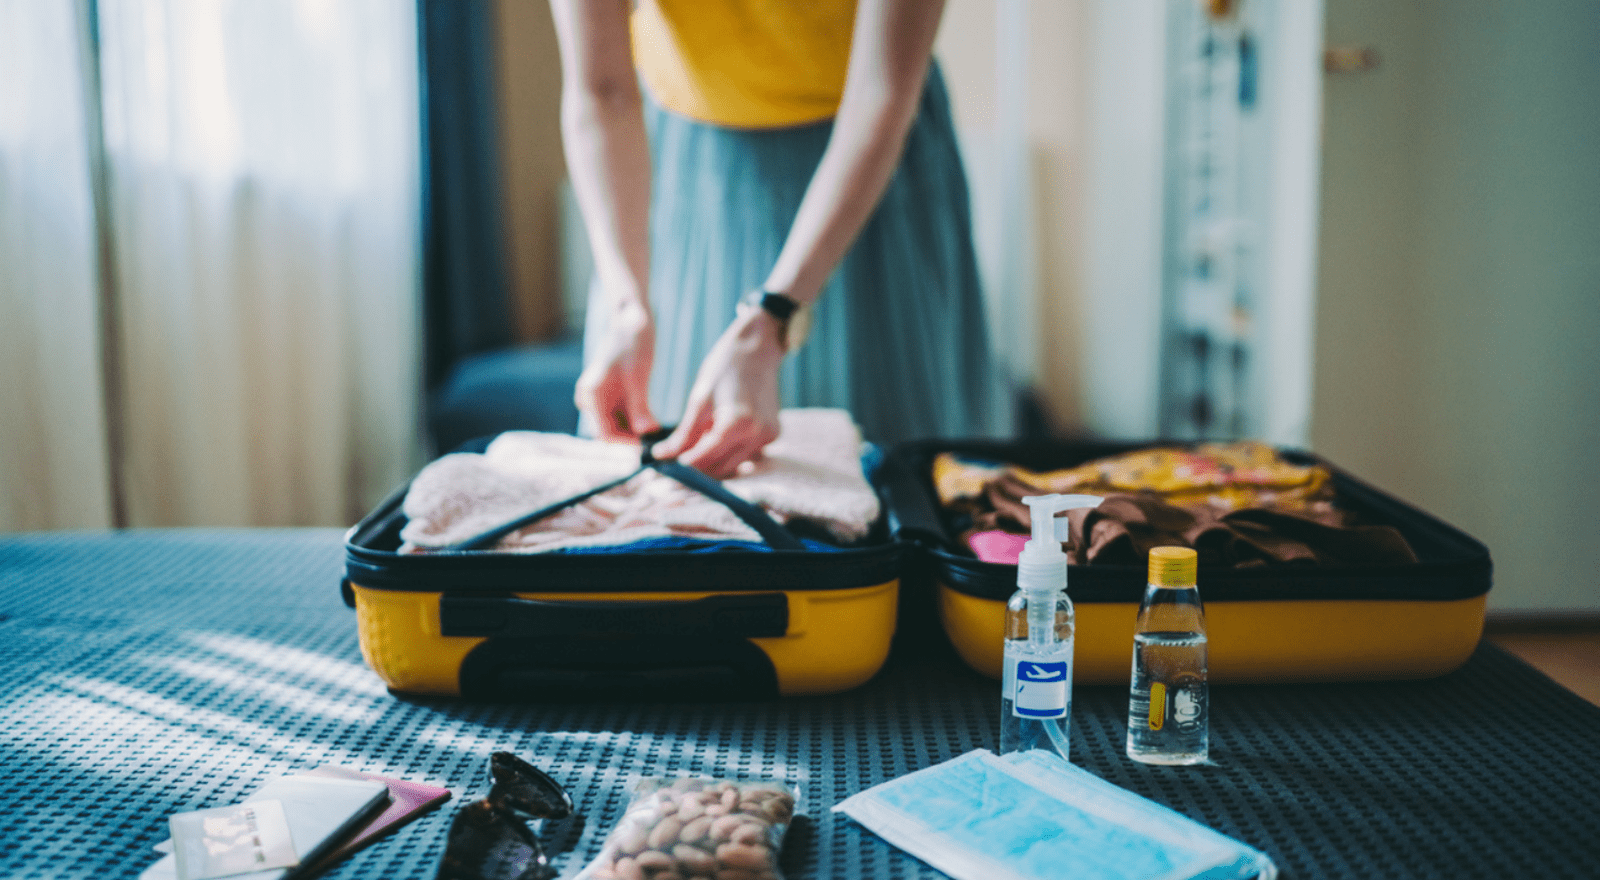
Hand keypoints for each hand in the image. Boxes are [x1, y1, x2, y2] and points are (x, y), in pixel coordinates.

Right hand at [574, 297, 659, 439]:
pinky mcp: (609, 392)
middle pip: (610, 430)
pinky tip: (654, 420)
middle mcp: (590, 398)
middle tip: (659, 440)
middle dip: (633, 437)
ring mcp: (599, 396)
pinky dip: (636, 418)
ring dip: (635, 429)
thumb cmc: (634, 343)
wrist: (631, 319)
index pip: (605, 433)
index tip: (650, 445)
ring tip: (660, 430)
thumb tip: (646, 433)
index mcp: (591, 395)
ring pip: (617, 423)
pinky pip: (621, 413)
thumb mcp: (639, 377)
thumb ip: (640, 407)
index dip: (627, 443)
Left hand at [650, 309, 785, 477]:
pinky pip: (746, 455)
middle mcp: (758, 434)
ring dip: (713, 462)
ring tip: (695, 446)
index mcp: (737, 423)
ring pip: (734, 465)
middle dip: (697, 468)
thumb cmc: (725, 367)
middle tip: (676, 460)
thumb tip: (662, 455)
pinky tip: (716, 438)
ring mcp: (769, 436)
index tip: (666, 465)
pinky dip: (729, 453)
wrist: (757, 349)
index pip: (706, 457)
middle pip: (721, 468)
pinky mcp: (773, 435)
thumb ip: (683, 433)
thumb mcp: (699, 399)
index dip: (684, 465)